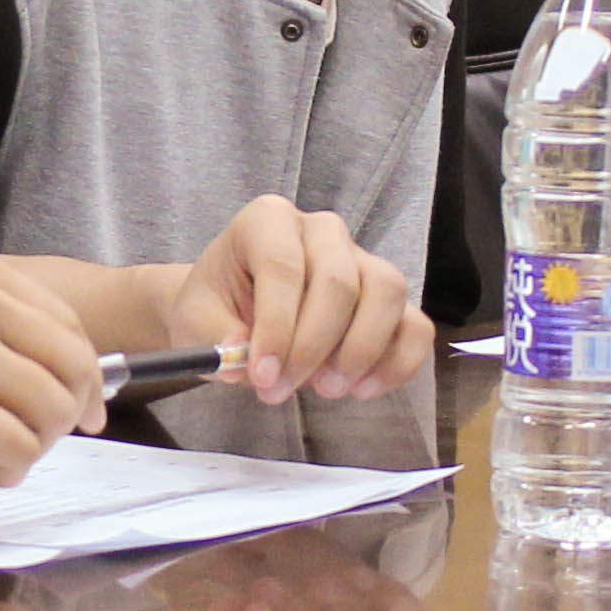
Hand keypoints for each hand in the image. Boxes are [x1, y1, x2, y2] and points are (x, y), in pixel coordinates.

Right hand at [0, 233, 98, 482]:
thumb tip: (44, 374)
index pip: (65, 320)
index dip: (83, 372)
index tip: (80, 409)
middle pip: (73, 364)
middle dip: (66, 413)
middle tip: (34, 442)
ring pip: (53, 409)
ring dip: (34, 445)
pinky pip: (20, 447)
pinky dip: (9, 470)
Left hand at [167, 197, 430, 403]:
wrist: (234, 311)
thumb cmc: (216, 307)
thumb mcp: (195, 321)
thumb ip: (213, 336)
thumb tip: (242, 356)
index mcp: (268, 220)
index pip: (283, 267)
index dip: (277, 326)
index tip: (263, 376)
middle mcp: (321, 229)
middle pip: (339, 282)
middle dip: (313, 346)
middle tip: (283, 390)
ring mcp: (362, 259)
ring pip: (386, 293)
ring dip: (361, 350)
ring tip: (327, 389)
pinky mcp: (387, 298)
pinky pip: (415, 324)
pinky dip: (399, 361)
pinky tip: (364, 389)